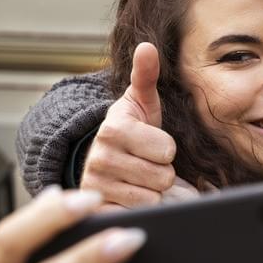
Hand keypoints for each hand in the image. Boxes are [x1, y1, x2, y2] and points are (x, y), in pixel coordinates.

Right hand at [83, 42, 177, 207]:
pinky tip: (131, 199)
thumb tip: (147, 46)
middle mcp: (98, 159)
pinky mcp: (97, 213)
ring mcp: (96, 188)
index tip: (152, 145)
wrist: (104, 165)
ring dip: (154, 193)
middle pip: (162, 177)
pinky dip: (143, 211)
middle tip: (146, 165)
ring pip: (152, 199)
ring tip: (139, 181)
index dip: (166, 150)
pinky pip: (139, 216)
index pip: (166, 150)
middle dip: (162, 173)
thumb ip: (146, 75)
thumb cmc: (132, 133)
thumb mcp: (141, 104)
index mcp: (113, 129)